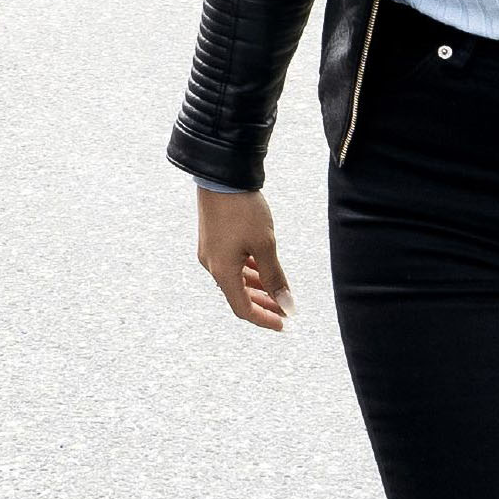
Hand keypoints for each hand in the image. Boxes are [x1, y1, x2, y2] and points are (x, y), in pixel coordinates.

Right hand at [195, 188, 292, 330]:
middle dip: (263, 305)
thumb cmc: (243, 209)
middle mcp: (212, 265)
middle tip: (285, 309)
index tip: (284, 323)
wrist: (222, 176)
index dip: (265, 319)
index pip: (243, 309)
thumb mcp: (265, 245)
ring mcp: (211, 252)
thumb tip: (287, 305)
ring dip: (257, 288)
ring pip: (236, 280)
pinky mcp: (213, 239)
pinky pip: (231, 265)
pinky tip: (262, 269)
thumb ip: (275, 278)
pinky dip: (249, 272)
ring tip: (278, 290)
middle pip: (238, 296)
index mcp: (222, 271)